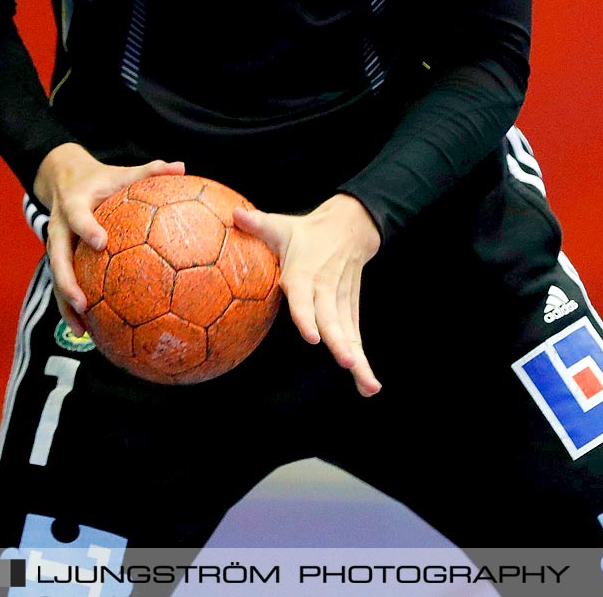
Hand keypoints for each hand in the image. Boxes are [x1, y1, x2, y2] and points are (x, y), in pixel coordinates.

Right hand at [31, 143, 185, 334]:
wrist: (65, 180)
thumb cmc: (103, 179)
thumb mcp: (123, 172)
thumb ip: (151, 171)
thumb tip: (182, 166)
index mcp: (74, 205)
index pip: (78, 217)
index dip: (87, 229)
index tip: (100, 242)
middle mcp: (59, 229)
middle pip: (58, 258)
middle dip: (68, 282)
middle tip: (83, 302)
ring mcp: (57, 247)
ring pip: (57, 279)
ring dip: (66, 306)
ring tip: (81, 330)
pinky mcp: (61, 260)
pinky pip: (64, 286)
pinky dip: (72, 308)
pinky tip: (88, 331)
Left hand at [235, 195, 382, 396]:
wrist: (352, 227)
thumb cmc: (307, 232)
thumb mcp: (282, 225)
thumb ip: (258, 225)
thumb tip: (234, 214)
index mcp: (306, 273)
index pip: (305, 298)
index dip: (307, 317)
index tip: (311, 337)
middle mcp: (326, 291)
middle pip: (334, 321)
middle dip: (340, 344)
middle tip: (347, 364)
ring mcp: (342, 303)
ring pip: (350, 335)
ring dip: (358, 360)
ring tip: (368, 386)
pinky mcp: (350, 311)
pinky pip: (356, 339)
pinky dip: (362, 363)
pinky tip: (368, 387)